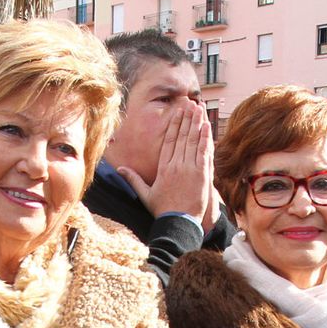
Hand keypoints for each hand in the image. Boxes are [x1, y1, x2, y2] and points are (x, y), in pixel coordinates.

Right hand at [117, 101, 212, 221]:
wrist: (178, 224)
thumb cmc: (162, 211)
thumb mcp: (145, 194)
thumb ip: (133, 179)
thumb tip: (120, 169)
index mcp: (163, 168)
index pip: (168, 141)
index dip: (174, 124)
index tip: (178, 112)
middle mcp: (175, 165)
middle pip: (181, 136)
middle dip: (186, 118)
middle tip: (190, 103)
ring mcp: (189, 169)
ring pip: (192, 141)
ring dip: (196, 123)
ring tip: (199, 109)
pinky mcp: (201, 174)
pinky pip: (203, 152)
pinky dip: (205, 138)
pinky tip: (206, 126)